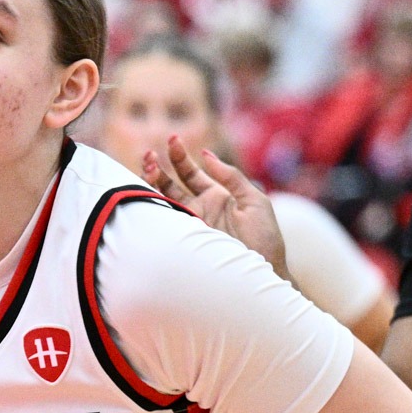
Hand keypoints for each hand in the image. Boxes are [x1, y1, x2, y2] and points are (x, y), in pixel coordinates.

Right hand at [140, 136, 288, 281]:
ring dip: (153, 184)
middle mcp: (199, 209)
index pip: (191, 174)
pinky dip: (154, 205)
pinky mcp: (184, 240)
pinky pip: (165, 221)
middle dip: (160, 168)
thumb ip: (231, 176)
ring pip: (164, 201)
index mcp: (216, 196)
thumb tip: (206, 154)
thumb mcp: (253, 200)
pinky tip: (147, 191)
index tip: (172, 141)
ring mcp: (190, 224)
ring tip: (146, 165)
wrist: (263, 271)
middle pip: (172, 185)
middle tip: (149, 153)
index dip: (180, 157)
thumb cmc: (264, 238)